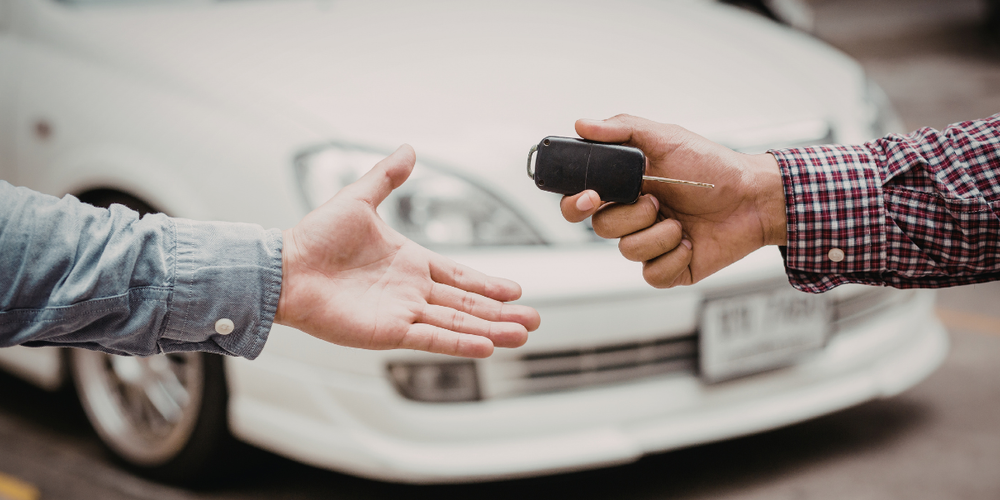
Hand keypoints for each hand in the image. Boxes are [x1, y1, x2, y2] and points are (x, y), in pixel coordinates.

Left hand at [276, 145, 539, 357]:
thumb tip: (408, 148)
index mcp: (410, 262)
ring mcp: (402, 312)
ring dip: (490, 330)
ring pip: (456, 323)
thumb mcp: (359, 198)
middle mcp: (411, 290)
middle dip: (501, 313)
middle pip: (466, 304)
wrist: (285, 267)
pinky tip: (486, 347)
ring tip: (522, 335)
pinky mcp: (388, 331)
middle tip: (533, 319)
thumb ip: (387, 177)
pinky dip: (459, 343)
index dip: (487, 284)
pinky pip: (431, 338)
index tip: (515, 290)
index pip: (459, 275)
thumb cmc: (315, 236)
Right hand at [561, 115, 786, 287]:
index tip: (592, 197)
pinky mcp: (670, 268)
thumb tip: (582, 124)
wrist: (753, 198)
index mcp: (626, 188)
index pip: (581, 201)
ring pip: (628, 251)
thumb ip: (622, 129)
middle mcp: (634, 217)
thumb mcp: (667, 138)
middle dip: (630, 215)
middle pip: (601, 227)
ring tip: (682, 221)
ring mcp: (651, 243)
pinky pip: (652, 274)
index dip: (576, 203)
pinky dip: (673, 257)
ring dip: (659, 235)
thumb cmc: (713, 167)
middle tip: (655, 201)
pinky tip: (691, 242)